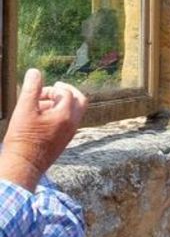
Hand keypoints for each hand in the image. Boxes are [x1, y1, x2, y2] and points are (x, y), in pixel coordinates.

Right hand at [0, 69, 86, 190]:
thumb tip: (35, 72)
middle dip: (68, 92)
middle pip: (80, 101)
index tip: (38, 93)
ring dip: (63, 104)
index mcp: (65, 115)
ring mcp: (70, 134)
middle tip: (55, 88)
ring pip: (75, 112)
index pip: (66, 92)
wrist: (23, 165)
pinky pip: (70, 123)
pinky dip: (61, 115)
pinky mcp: (64, 141)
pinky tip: (43, 119)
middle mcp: (72, 124)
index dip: (52, 88)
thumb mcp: (24, 110)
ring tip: (42, 106)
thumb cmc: (22, 139)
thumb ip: (31, 89)